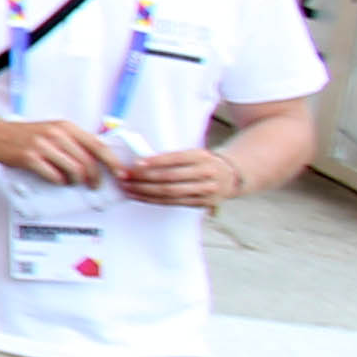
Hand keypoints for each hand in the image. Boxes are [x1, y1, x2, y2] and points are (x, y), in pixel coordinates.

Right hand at [0, 114, 122, 188]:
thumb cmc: (25, 135)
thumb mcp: (52, 130)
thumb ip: (73, 141)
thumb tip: (96, 158)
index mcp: (65, 127)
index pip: (97, 145)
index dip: (111, 161)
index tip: (119, 172)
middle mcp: (56, 134)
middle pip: (87, 161)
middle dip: (94, 177)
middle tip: (94, 185)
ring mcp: (43, 146)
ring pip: (73, 170)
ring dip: (76, 181)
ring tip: (73, 182)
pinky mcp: (30, 158)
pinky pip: (54, 176)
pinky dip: (59, 182)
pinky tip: (57, 180)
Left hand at [113, 142, 239, 208]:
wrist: (231, 177)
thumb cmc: (203, 162)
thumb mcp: (195, 154)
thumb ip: (174, 158)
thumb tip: (141, 161)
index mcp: (202, 156)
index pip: (176, 158)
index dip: (155, 161)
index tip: (136, 163)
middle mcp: (206, 173)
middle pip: (170, 177)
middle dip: (143, 177)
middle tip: (124, 176)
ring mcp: (206, 190)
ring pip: (170, 192)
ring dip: (144, 191)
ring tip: (127, 187)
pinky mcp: (202, 203)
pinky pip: (173, 202)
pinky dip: (153, 199)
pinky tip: (139, 196)